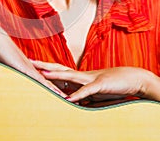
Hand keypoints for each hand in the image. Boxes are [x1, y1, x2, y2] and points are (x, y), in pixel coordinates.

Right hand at [0, 21, 65, 96]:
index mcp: (24, 65)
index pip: (40, 77)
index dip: (49, 85)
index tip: (58, 91)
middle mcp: (29, 66)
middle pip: (48, 80)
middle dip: (58, 89)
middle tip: (70, 97)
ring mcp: (29, 67)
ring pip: (48, 82)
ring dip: (58, 91)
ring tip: (69, 99)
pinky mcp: (26, 69)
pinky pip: (41, 81)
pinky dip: (50, 89)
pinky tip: (59, 95)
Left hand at [32, 61, 159, 102]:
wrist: (130, 78)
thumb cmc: (110, 84)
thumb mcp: (92, 89)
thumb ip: (79, 92)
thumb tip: (67, 97)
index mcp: (79, 76)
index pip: (58, 69)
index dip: (45, 66)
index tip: (30, 63)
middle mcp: (82, 75)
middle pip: (59, 68)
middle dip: (44, 65)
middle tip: (29, 61)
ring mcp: (90, 78)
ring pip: (70, 76)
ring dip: (56, 76)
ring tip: (42, 74)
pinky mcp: (100, 85)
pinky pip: (87, 91)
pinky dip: (78, 94)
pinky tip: (69, 99)